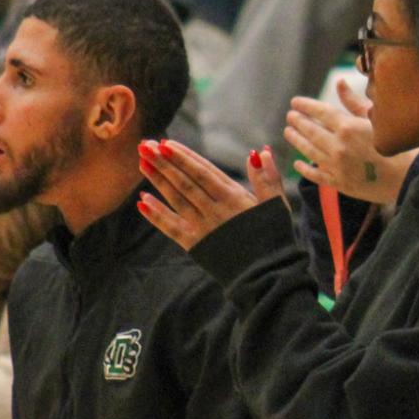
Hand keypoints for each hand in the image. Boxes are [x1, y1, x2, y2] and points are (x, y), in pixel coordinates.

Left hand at [136, 138, 270, 249]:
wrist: (267, 274)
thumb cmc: (275, 238)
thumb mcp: (276, 205)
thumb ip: (267, 178)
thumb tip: (260, 151)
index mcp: (234, 198)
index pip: (204, 172)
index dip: (184, 157)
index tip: (166, 144)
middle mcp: (215, 210)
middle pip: (186, 182)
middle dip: (165, 163)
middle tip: (145, 146)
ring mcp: (203, 228)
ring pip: (177, 200)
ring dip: (158, 181)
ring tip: (142, 164)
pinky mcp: (196, 245)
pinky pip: (172, 228)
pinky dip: (156, 215)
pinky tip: (142, 201)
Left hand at [285, 81, 413, 202]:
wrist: (410, 178)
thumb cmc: (399, 145)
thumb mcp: (377, 119)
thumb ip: (354, 102)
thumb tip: (338, 82)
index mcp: (347, 127)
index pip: (319, 112)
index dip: (305, 105)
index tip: (295, 102)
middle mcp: (337, 146)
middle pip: (310, 131)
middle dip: (298, 122)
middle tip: (290, 116)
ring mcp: (336, 166)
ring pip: (308, 151)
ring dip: (296, 141)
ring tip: (289, 132)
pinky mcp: (339, 183)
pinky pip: (316, 175)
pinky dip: (305, 169)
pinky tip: (298, 163)